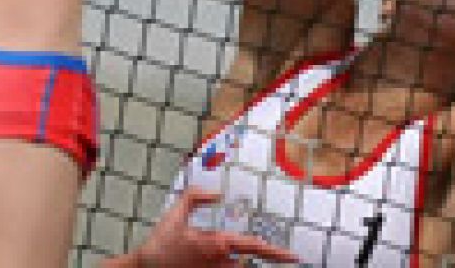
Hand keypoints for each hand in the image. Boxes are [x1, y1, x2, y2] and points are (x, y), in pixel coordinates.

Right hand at [111, 186, 297, 267]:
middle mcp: (219, 262)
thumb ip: (196, 196)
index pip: (253, 247)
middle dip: (269, 259)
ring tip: (251, 256)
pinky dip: (233, 267)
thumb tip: (217, 194)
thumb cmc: (161, 243)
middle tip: (288, 258)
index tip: (293, 256)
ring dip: (243, 264)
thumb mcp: (176, 213)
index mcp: (216, 243)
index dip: (276, 252)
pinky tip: (232, 262)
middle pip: (250, 262)